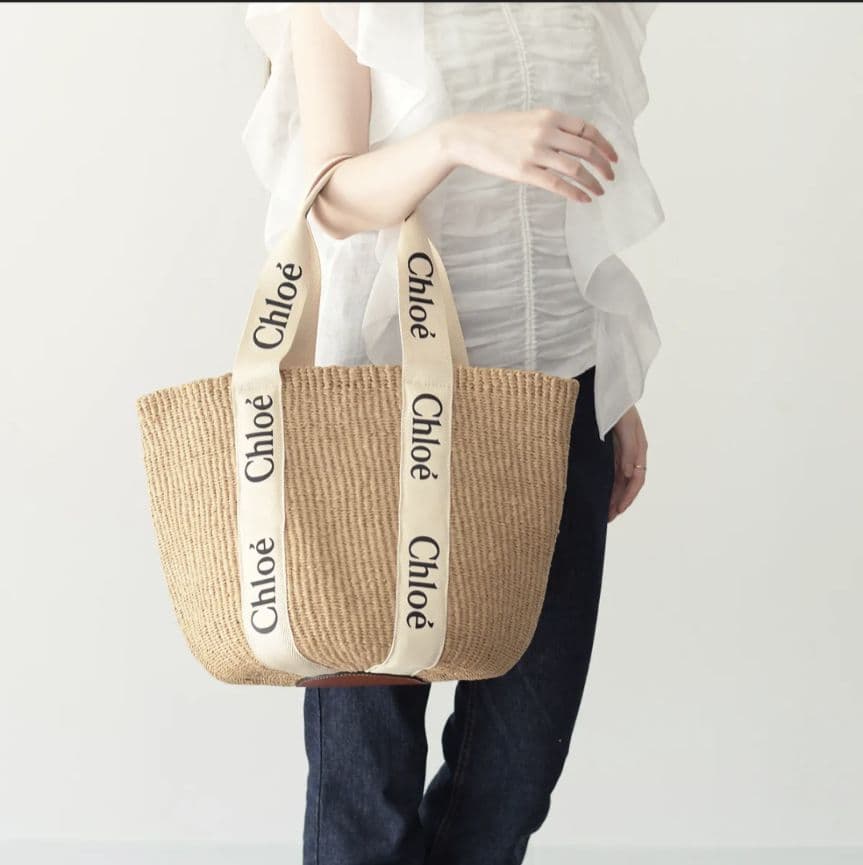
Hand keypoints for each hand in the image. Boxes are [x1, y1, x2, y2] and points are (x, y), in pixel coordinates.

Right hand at [440, 107, 617, 203]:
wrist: (469, 136)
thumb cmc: (498, 129)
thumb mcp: (529, 120)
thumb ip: (552, 128)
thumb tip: (574, 144)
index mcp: (550, 116)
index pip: (587, 130)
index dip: (604, 145)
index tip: (613, 157)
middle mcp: (546, 131)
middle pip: (586, 149)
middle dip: (603, 165)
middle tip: (611, 177)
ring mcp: (535, 152)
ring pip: (575, 168)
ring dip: (592, 182)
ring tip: (599, 192)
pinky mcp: (525, 171)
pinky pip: (557, 184)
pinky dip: (574, 193)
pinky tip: (583, 199)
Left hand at [608, 405, 647, 521]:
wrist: (605, 388)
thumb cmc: (617, 404)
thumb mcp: (625, 426)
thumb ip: (628, 449)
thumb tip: (630, 474)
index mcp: (639, 448)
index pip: (637, 478)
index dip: (628, 496)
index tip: (618, 510)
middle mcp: (631, 452)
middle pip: (628, 483)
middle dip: (619, 502)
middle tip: (607, 518)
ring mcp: (620, 452)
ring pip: (619, 480)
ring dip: (613, 497)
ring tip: (604, 513)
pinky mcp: (609, 449)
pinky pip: (611, 472)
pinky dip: (608, 485)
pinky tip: (601, 494)